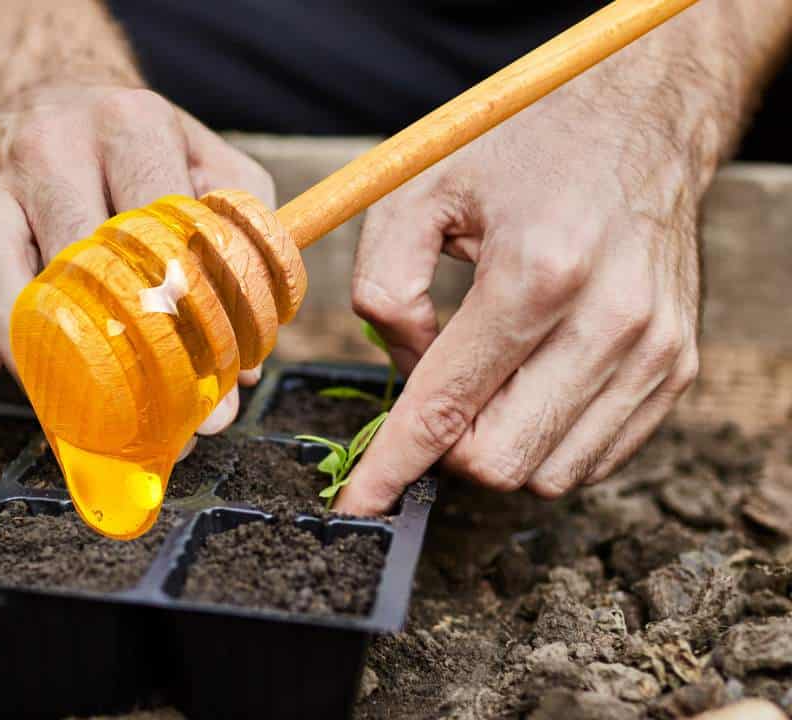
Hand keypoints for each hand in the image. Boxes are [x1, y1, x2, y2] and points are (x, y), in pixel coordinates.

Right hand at [0, 84, 271, 431]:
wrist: (51, 82)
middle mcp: (50, 146)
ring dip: (24, 345)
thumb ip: (240, 255)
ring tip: (63, 400)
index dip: (188, 317)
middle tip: (139, 412)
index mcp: (130, 127)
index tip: (209, 389)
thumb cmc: (139, 145)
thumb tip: (238, 374)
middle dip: (110, 349)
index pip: (160, 229)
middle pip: (72, 256)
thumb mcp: (210, 164)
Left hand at [334, 78, 708, 514]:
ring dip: (498, 447)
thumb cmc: (520, 155)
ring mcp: (654, 351)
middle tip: (434, 395)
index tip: (359, 503)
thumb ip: (384, 289)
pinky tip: (531, 385)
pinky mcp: (678, 368)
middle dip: (446, 448)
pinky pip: (596, 459)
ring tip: (489, 378)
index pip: (449, 405)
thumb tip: (404, 371)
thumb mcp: (416, 193)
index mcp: (537, 272)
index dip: (394, 465)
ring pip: (549, 474)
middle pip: (499, 460)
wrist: (639, 125)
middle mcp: (610, 320)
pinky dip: (547, 442)